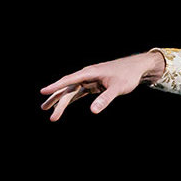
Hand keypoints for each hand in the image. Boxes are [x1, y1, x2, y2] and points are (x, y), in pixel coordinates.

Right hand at [39, 52, 163, 121]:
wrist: (137, 68)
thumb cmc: (128, 75)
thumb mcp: (117, 88)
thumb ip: (105, 99)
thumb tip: (92, 111)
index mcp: (90, 73)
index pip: (69, 80)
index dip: (56, 86)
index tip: (44, 92)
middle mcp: (87, 75)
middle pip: (68, 87)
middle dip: (56, 99)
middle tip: (44, 109)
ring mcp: (90, 80)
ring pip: (72, 91)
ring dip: (62, 101)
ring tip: (50, 112)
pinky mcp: (94, 85)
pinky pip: (79, 92)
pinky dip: (72, 98)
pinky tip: (64, 105)